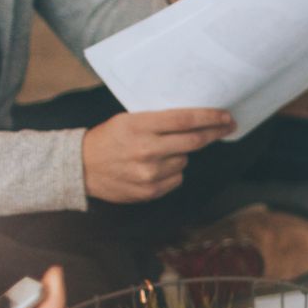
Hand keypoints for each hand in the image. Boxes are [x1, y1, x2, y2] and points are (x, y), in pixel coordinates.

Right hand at [82, 108, 235, 202]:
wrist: (80, 168)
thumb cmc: (108, 139)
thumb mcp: (128, 120)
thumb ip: (158, 120)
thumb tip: (196, 119)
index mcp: (140, 126)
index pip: (185, 120)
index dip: (210, 118)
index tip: (226, 116)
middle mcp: (147, 150)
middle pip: (194, 141)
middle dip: (214, 133)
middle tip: (227, 127)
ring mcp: (149, 173)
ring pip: (184, 160)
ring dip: (181, 154)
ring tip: (159, 152)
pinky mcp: (150, 190)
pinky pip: (177, 178)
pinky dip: (172, 172)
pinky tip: (154, 167)